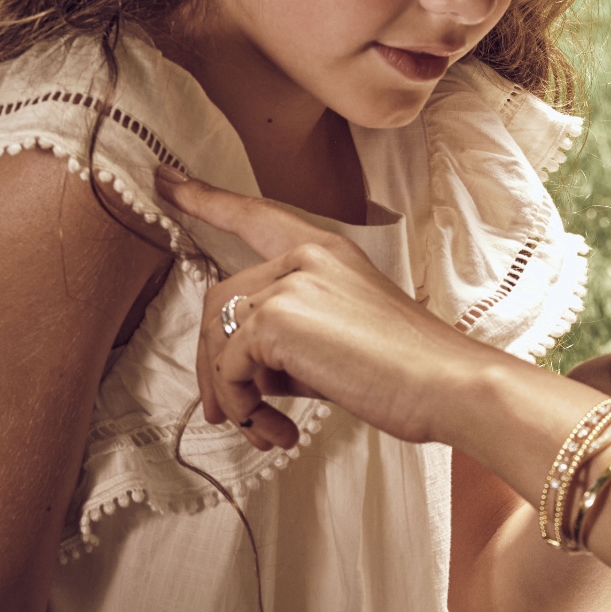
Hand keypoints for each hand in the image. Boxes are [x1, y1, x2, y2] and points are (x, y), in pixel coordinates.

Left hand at [156, 169, 472, 450]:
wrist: (444, 384)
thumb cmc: (406, 370)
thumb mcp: (342, 340)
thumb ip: (290, 339)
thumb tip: (240, 374)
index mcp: (327, 251)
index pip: (255, 216)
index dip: (205, 199)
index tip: (166, 181)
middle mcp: (305, 257)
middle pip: (219, 299)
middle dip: (215, 364)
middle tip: (229, 413)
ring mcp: (289, 283)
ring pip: (217, 337)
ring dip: (231, 395)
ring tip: (263, 430)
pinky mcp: (276, 319)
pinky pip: (229, 369)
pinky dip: (244, 407)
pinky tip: (277, 430)